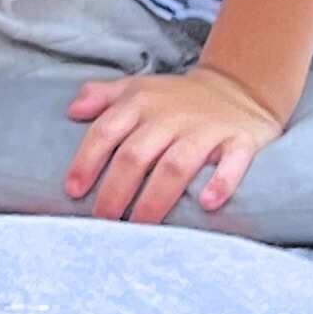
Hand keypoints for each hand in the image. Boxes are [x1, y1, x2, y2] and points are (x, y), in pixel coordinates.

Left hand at [63, 62, 284, 223]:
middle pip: (136, 155)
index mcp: (139, 103)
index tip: (73, 192)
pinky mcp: (240, 141)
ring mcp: (206, 129)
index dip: (86, 162)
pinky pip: (232, 162)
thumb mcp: (137, 88)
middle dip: (115, 191)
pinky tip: (207, 204)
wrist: (238, 88)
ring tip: (140, 226)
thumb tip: (72, 110)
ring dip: (156, 197)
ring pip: (176, 164)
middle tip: (104, 221)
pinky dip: (220, 183)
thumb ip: (101, 97)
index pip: (106, 131)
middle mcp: (170, 116)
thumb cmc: (176, 99)